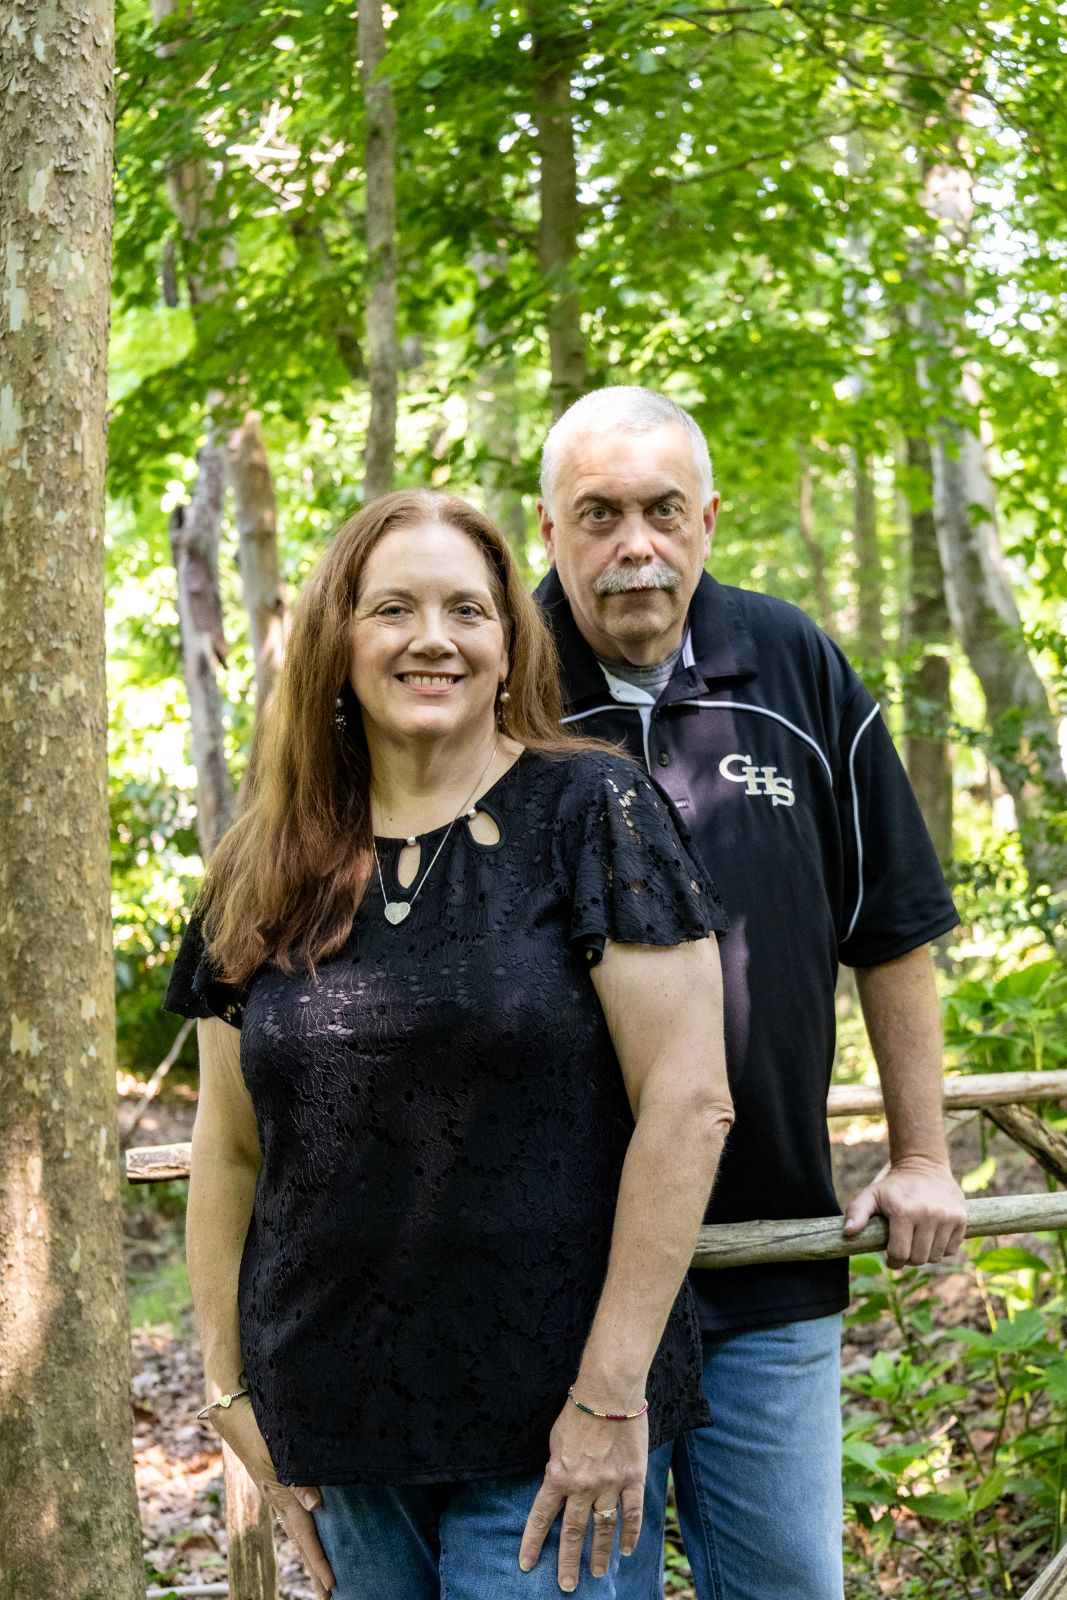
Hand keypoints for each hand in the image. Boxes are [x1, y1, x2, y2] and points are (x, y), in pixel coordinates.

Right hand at [208, 1395, 335, 1598]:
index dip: (318, 1559)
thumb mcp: (276, 1451)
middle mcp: (279, 1497)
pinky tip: (313, 1531)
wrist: (233, 1409)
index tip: (331, 1583)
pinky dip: (304, 1530)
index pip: (305, 1534)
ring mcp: (276, 1490)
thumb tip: (315, 1507)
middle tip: (329, 1595)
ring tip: (322, 1575)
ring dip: (310, 1553)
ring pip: (296, 1530)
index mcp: (280, 1494)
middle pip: (301, 1540)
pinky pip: (293, 1513)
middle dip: (314, 1567)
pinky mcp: (277, 1480)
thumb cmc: (256, 1425)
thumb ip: (296, 1480)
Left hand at [519, 1396, 646, 1591]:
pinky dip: (630, 1534)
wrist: (608, 1392)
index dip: (533, 1543)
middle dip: (568, 1561)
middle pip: (573, 1531)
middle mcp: (582, 1486)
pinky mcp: (632, 1478)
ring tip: (597, 1574)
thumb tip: (556, 1485)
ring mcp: (609, 1484)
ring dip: (600, 1554)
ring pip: (603, 1528)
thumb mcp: (555, 1440)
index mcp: (558, 1475)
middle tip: (566, 1585)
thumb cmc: (578, 1410)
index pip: (541, 1517)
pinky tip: (626, 1549)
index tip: (527, 1565)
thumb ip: (556, 1467)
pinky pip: (631, 1513)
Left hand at [843, 1155, 966, 1268]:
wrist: (924, 1165)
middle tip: (904, 1246)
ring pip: (935, 1257)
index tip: (890, 1257)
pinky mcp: (961, 1219)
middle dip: (908, 1258)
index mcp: (904, 1212)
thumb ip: (857, 1212)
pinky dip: (941, 1248)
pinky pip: (951, 1250)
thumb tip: (847, 1233)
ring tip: (917, 1240)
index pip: (899, 1254)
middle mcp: (928, 1215)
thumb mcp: (872, 1194)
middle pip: (918, 1259)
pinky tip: (932, 1235)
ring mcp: (947, 1217)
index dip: (893, 1261)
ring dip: (925, 1254)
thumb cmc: (894, 1186)